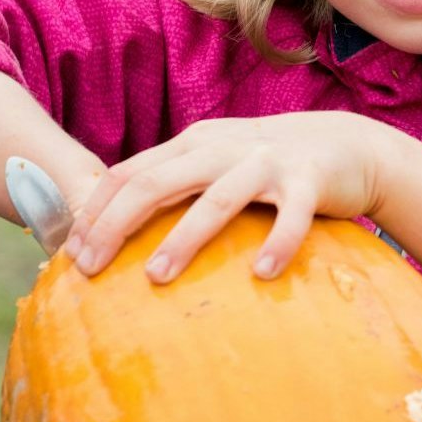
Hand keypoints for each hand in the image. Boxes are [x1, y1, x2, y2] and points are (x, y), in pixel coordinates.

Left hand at [63, 113, 398, 283]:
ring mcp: (267, 163)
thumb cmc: (273, 166)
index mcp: (194, 143)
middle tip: (91, 267)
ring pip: (216, 199)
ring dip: (183, 239)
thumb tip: (119, 233)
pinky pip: (290, 216)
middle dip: (116, 225)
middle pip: (156, 183)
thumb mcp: (218, 162)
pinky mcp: (309, 181)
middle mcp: (223, 148)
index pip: (129, 172)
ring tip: (157, 277)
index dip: (95, 210)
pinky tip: (261, 273)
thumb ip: (178, 183)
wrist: (348, 145)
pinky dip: (276, 244)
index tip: (72, 252)